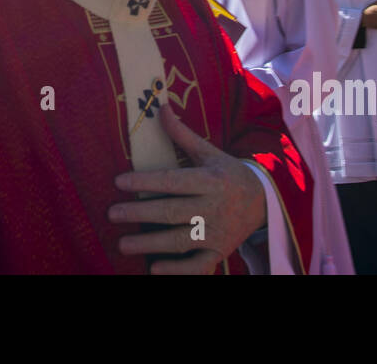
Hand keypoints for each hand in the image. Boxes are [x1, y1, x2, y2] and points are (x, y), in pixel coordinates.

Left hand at [109, 103, 264, 273]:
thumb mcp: (209, 152)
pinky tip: (154, 269)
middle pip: (172, 212)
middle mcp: (213, 208)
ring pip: (180, 241)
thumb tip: (161, 107)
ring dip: (150, 244)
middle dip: (140, 214)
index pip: (173, 181)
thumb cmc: (228, 174)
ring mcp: (217, 234)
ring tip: (122, 244)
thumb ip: (182, 134)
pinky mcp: (219, 253)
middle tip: (112, 214)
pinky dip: (178, 270)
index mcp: (210, 180)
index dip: (145, 182)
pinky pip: (198, 266)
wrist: (264, 202)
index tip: (119, 181)